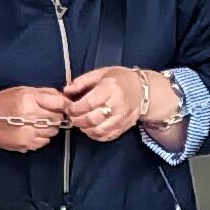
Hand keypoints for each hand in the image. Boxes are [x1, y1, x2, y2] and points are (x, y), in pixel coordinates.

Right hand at [0, 85, 69, 154]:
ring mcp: (28, 132)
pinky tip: (32, 131)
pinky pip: (45, 141)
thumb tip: (63, 97)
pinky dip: (42, 137)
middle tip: (45, 113)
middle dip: (55, 115)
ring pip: (53, 131)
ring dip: (49, 127)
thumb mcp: (22, 90)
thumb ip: (44, 93)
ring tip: (37, 122)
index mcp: (28, 99)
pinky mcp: (26, 144)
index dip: (62, 104)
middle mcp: (29, 116)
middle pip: (58, 118)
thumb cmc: (2, 103)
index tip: (60, 104)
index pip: (59, 103)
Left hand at [61, 66, 182, 143]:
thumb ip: (82, 81)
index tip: (68, 107)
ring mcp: (122, 117)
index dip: (74, 108)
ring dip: (85, 129)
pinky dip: (95, 135)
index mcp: (110, 87)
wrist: (143, 90)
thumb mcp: (101, 73)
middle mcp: (117, 104)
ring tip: (80, 122)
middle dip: (77, 120)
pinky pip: (107, 136)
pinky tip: (90, 129)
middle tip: (72, 116)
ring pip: (99, 130)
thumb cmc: (120, 79)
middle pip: (92, 119)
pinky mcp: (125, 126)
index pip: (88, 103)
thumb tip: (66, 91)